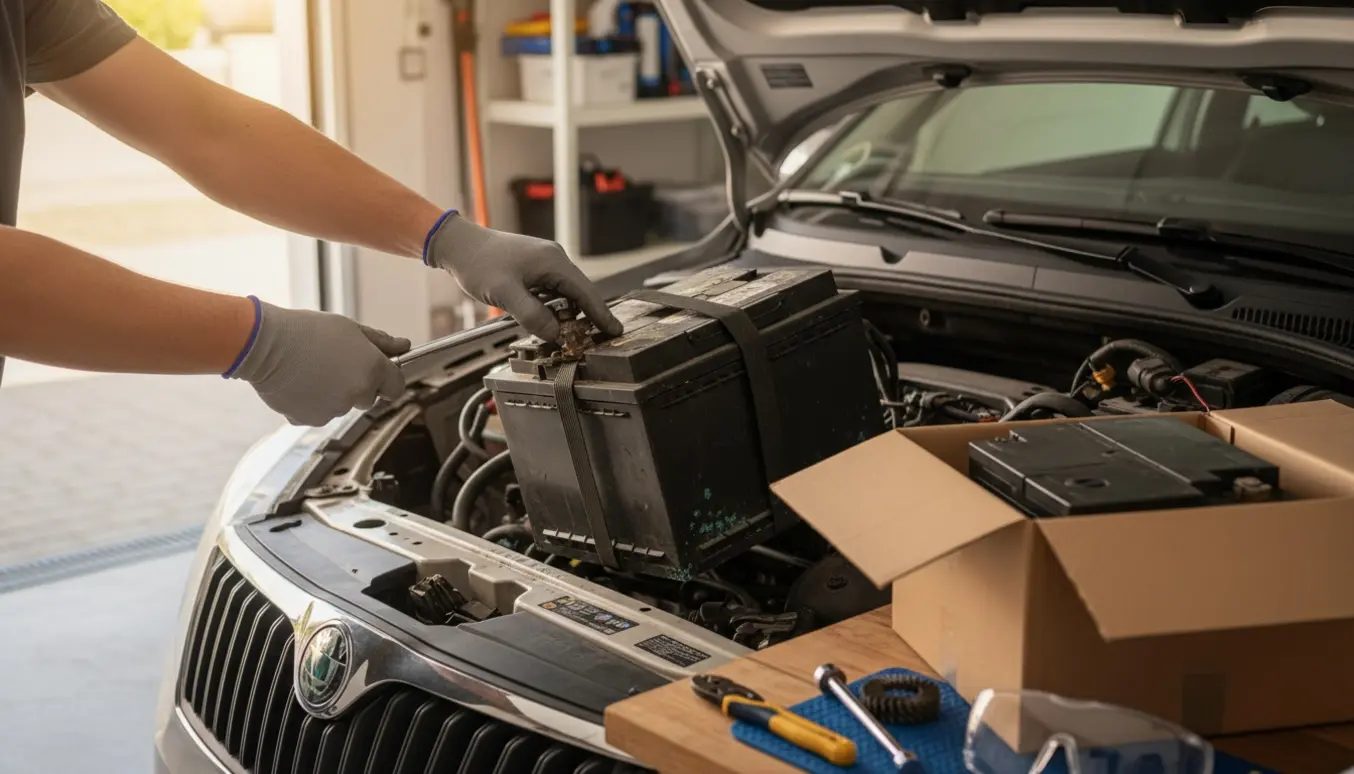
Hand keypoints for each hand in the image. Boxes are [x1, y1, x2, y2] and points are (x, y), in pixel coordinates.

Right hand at [226, 298, 409, 425]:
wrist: (266, 344)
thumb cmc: (308, 331)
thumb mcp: (350, 328)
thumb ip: (381, 342)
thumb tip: (404, 345)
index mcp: (373, 370)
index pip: (396, 387)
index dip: (388, 380)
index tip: (379, 373)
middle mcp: (358, 394)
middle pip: (368, 398)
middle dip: (358, 385)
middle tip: (335, 364)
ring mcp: (334, 410)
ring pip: (341, 406)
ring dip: (333, 394)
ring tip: (312, 371)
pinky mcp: (311, 420)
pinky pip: (318, 414)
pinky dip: (311, 403)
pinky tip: (299, 383)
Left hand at [424, 213, 622, 340]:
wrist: (459, 244)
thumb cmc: (479, 263)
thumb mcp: (505, 294)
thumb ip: (532, 316)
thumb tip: (555, 335)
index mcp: (554, 262)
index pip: (587, 292)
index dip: (602, 314)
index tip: (615, 331)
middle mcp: (554, 260)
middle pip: (579, 294)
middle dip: (585, 318)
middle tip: (590, 342)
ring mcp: (544, 263)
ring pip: (564, 295)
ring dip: (566, 315)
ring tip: (566, 336)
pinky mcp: (533, 269)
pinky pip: (551, 292)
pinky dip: (553, 308)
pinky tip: (546, 320)